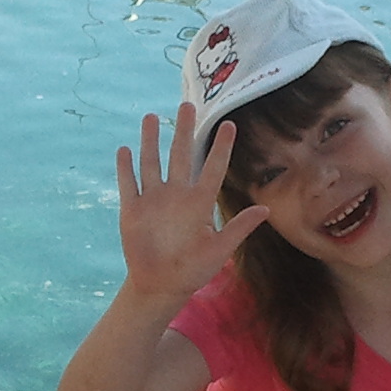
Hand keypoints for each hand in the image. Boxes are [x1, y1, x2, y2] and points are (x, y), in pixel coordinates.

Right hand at [116, 103, 265, 303]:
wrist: (160, 285)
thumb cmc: (193, 270)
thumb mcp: (219, 251)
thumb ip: (238, 229)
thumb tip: (266, 209)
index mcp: (199, 203)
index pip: (213, 168)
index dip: (221, 147)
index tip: (230, 125)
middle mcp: (176, 195)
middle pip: (180, 156)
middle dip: (184, 131)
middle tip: (187, 105)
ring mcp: (153, 200)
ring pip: (152, 163)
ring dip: (151, 141)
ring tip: (151, 117)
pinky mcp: (133, 210)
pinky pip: (129, 184)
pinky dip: (126, 168)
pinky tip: (124, 149)